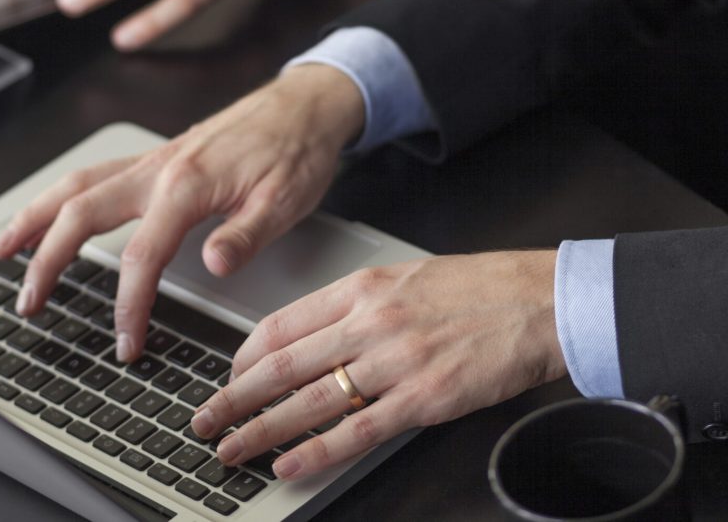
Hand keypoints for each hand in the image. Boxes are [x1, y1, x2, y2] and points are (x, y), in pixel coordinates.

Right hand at [0, 65, 364, 361]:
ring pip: (78, 183)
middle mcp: (161, 166)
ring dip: (37, 216)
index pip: (142, 255)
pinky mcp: (161, 155)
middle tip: (29, 302)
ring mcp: (156, 157)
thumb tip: (213, 266)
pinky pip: (98, 172)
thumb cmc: (298, 150)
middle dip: (47, 259)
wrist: (306, 104)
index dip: (128, 305)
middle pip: (81, 211)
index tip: (126, 342)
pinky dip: (65, 193)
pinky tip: (57, 208)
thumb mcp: (286, 199)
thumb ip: (246, 234)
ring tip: (6, 249)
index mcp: (189, 183)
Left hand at [191, 251, 566, 480]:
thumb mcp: (404, 278)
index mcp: (362, 288)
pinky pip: (356, 430)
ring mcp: (394, 361)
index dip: (246, 355)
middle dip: (235, 396)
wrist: (535, 300)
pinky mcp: (422, 399)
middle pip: (282, 363)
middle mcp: (369, 322)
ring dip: (261, 428)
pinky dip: (316, 450)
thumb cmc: (475, 288)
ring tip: (230, 447)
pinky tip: (288, 463)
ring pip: (309, 400)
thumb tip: (313, 334)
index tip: (230, 374)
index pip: (282, 323)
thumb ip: (356, 305)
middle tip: (206, 417)